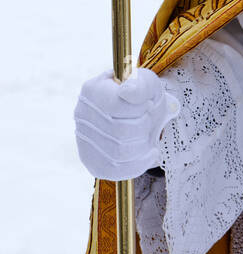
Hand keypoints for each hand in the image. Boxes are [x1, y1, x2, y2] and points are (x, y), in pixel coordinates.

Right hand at [74, 66, 179, 181]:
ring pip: (120, 152)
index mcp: (92, 90)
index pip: (116, 106)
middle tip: (148, 119)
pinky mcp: (93, 162)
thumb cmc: (143, 98)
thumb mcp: (147, 83)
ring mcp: (84, 140)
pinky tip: (150, 152)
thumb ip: (140, 85)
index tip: (148, 104)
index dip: (140, 108)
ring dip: (143, 143)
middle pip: (120, 131)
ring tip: (146, 134)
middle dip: (144, 126)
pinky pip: (117, 170)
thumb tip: (126, 92)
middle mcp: (82, 115)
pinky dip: (140, 162)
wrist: (140, 116)